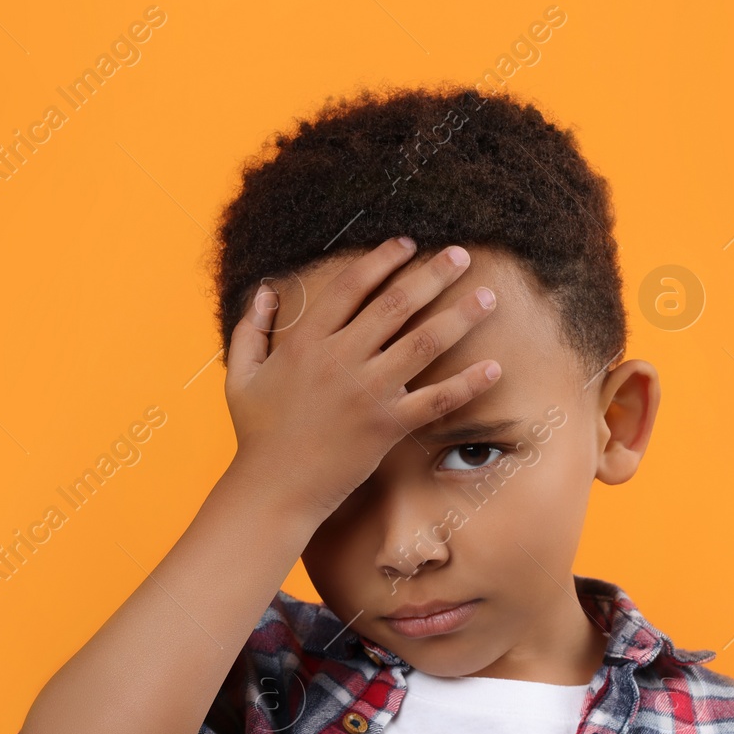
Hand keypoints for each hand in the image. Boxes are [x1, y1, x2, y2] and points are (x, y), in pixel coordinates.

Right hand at [223, 237, 501, 518]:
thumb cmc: (257, 434)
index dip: (381, 260)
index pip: (350, 287)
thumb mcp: (240, 376)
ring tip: (488, 297)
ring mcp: (367, 393)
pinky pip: (435, 400)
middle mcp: (340, 360)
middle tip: (461, 255)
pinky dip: (467, 384)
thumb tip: (264, 292)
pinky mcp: (387, 426)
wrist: (274, 489)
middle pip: (395, 305)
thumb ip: (250, 330)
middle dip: (432, 275)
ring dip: (460, 317)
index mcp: (306, 343)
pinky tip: (493, 368)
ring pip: (423, 343)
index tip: (407, 244)